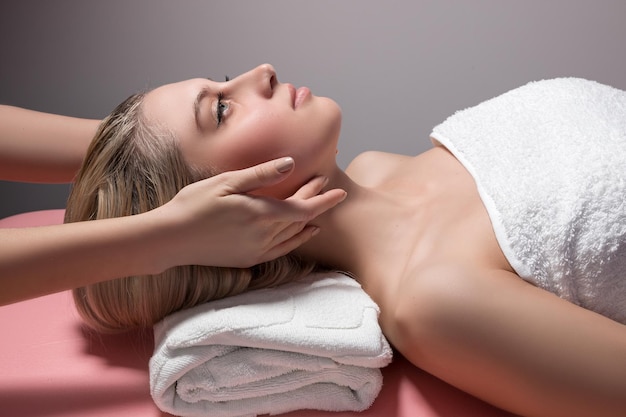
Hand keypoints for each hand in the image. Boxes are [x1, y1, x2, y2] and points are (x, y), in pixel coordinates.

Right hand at [152, 157, 346, 268]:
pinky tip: (304, 233)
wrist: (170, 239)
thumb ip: (261, 175)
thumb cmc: (194, 205)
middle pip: (300, 219)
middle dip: (315, 201)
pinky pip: (282, 250)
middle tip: (325, 185)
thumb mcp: (226, 183)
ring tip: (320, 208)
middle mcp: (263, 236)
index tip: (340, 191)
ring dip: (308, 220)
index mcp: (260, 214)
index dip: (323, 199)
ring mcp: (257, 250)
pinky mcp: (248, 259)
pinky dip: (297, 240)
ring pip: (294, 236)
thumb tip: (290, 164)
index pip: (303, 207)